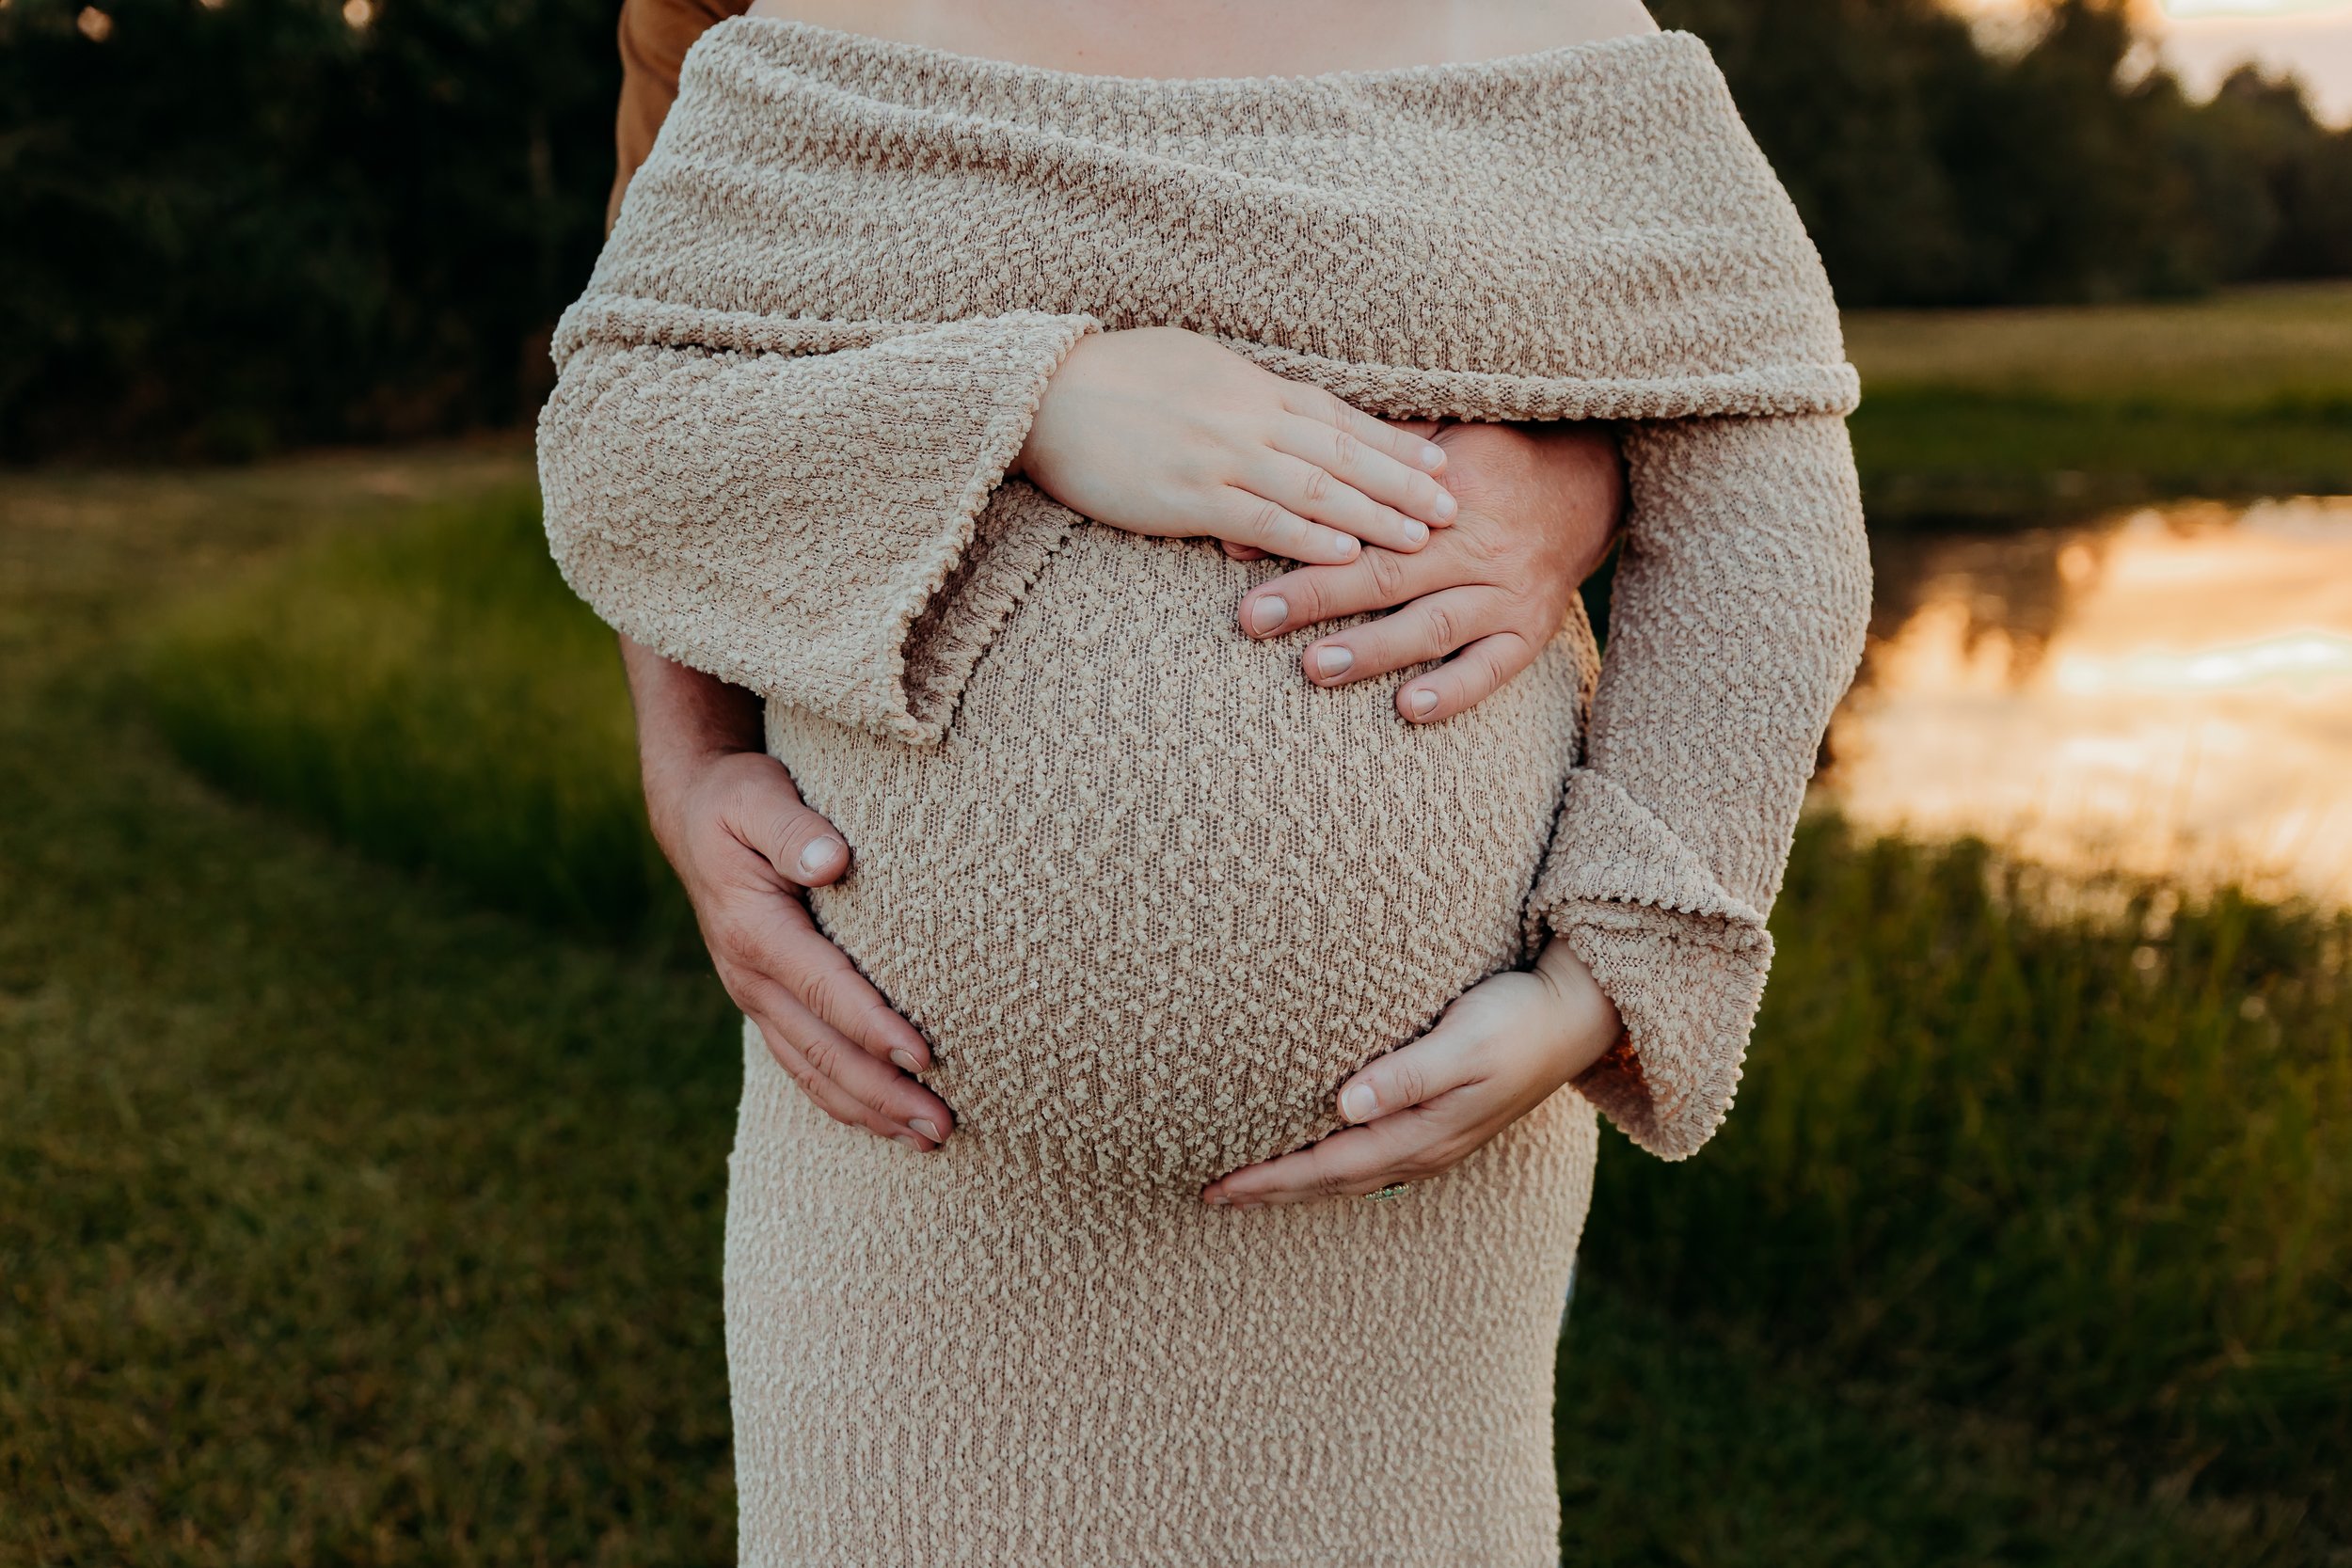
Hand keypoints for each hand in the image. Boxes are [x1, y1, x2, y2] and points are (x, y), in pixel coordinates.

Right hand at [648, 744, 954, 1151]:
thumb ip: (794, 830)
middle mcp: (749, 976)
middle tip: (942, 1125)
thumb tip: (833, 862)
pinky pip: (804, 1065)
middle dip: (882, 1093)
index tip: (924, 1057)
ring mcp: (755, 997)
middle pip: (821, 1050)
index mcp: (754, 930)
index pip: (822, 989)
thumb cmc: (739, 801)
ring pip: (812, 1071)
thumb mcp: (758, 797)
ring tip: (930, 1140)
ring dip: (869, 1110)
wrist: (693, 816)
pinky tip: (888, 1122)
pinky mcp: (767, 1004)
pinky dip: (845, 1100)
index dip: (872, 1027)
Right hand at [1016, 326, 1457, 564]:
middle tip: (1457, 505)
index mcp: (1250, 384)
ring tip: (1423, 536)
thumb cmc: (1111, 379)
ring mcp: (1221, 456)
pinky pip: (1262, 518)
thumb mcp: (1190, 366)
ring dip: (1376, 514)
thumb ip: (1240, 392)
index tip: (1442, 458)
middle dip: (1406, 480)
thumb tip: (1276, 405)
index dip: (1396, 439)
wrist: (1043, 393)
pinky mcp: (1188, 496)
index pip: (1340, 414)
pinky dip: (1310, 535)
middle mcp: (1248, 417)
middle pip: (1345, 450)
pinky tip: (1347, 553)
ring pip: (1318, 486)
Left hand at [1199, 942, 1621, 1206]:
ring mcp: (1435, 1138)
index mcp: (1422, 1134)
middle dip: (1271, 1189)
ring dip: (1298, 1180)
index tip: (1218, 1185)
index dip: (1270, 1178)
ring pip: (1349, 1172)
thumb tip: (1345, 1105)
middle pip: (1331, 1179)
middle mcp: (1424, 1146)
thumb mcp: (1464, 1042)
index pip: (1327, 1165)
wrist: (1576, 1015)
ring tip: (1250, 1185)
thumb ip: (1407, 1074)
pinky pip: (1369, 1156)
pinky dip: (1329, 1164)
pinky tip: (1314, 1154)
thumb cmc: (1516, 1019)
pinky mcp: (1441, 1120)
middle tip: (1211, 1195)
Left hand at [1234, 420, 1623, 721]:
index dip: (1304, 543)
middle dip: (1316, 599)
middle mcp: (1475, 548)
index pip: (1364, 522)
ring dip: (1374, 649)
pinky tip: (1408, 708)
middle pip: (1386, 576)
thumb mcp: (1433, 439)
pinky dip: (1452, 691)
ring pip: (1433, 626)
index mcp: (1445, 496)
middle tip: (1254, 620)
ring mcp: (1505, 594)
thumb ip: (1353, 469)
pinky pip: (1490, 669)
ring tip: (1317, 668)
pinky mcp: (1529, 632)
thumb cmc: (1489, 460)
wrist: (1588, 487)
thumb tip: (1264, 507)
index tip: (1241, 559)